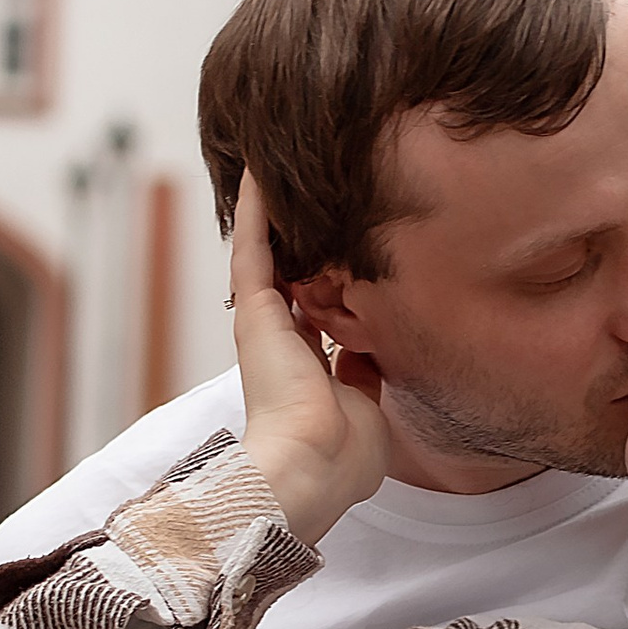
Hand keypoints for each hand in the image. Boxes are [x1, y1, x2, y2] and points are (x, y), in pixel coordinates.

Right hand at [230, 175, 388, 545]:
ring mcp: (265, 323)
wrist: (313, 468)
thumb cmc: (342, 458)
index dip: (328, 279)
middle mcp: (281, 341)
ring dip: (269, 209)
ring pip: (267, 250)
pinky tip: (259, 170)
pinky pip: (253, 247)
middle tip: (303, 188)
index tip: (342, 249)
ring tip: (274, 160)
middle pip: (290, 272)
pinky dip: (254, 209)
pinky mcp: (256, 311)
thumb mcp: (368, 407)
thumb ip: (368, 374)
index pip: (316, 311)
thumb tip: (375, 350)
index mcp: (309, 367)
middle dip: (297, 234)